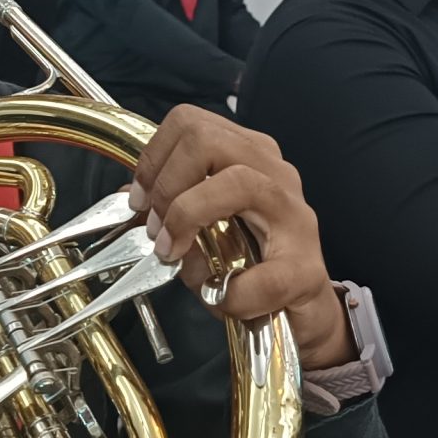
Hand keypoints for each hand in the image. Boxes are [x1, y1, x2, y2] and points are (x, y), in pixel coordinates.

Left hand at [124, 106, 351, 369]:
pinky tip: (222, 297)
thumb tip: (131, 197)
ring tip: (174, 253)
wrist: (298, 314)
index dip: (153, 160)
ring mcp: (295, 216)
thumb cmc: (249, 268)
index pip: (190, 123)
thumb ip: (170, 210)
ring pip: (237, 182)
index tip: (139, 201)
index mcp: (248, 157)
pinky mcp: (307, 268)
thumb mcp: (200, 231)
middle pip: (207, 139)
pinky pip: (262, 275)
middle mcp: (275, 174)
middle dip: (167, 184)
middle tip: (156, 228)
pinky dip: (232, 291)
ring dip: (189, 217)